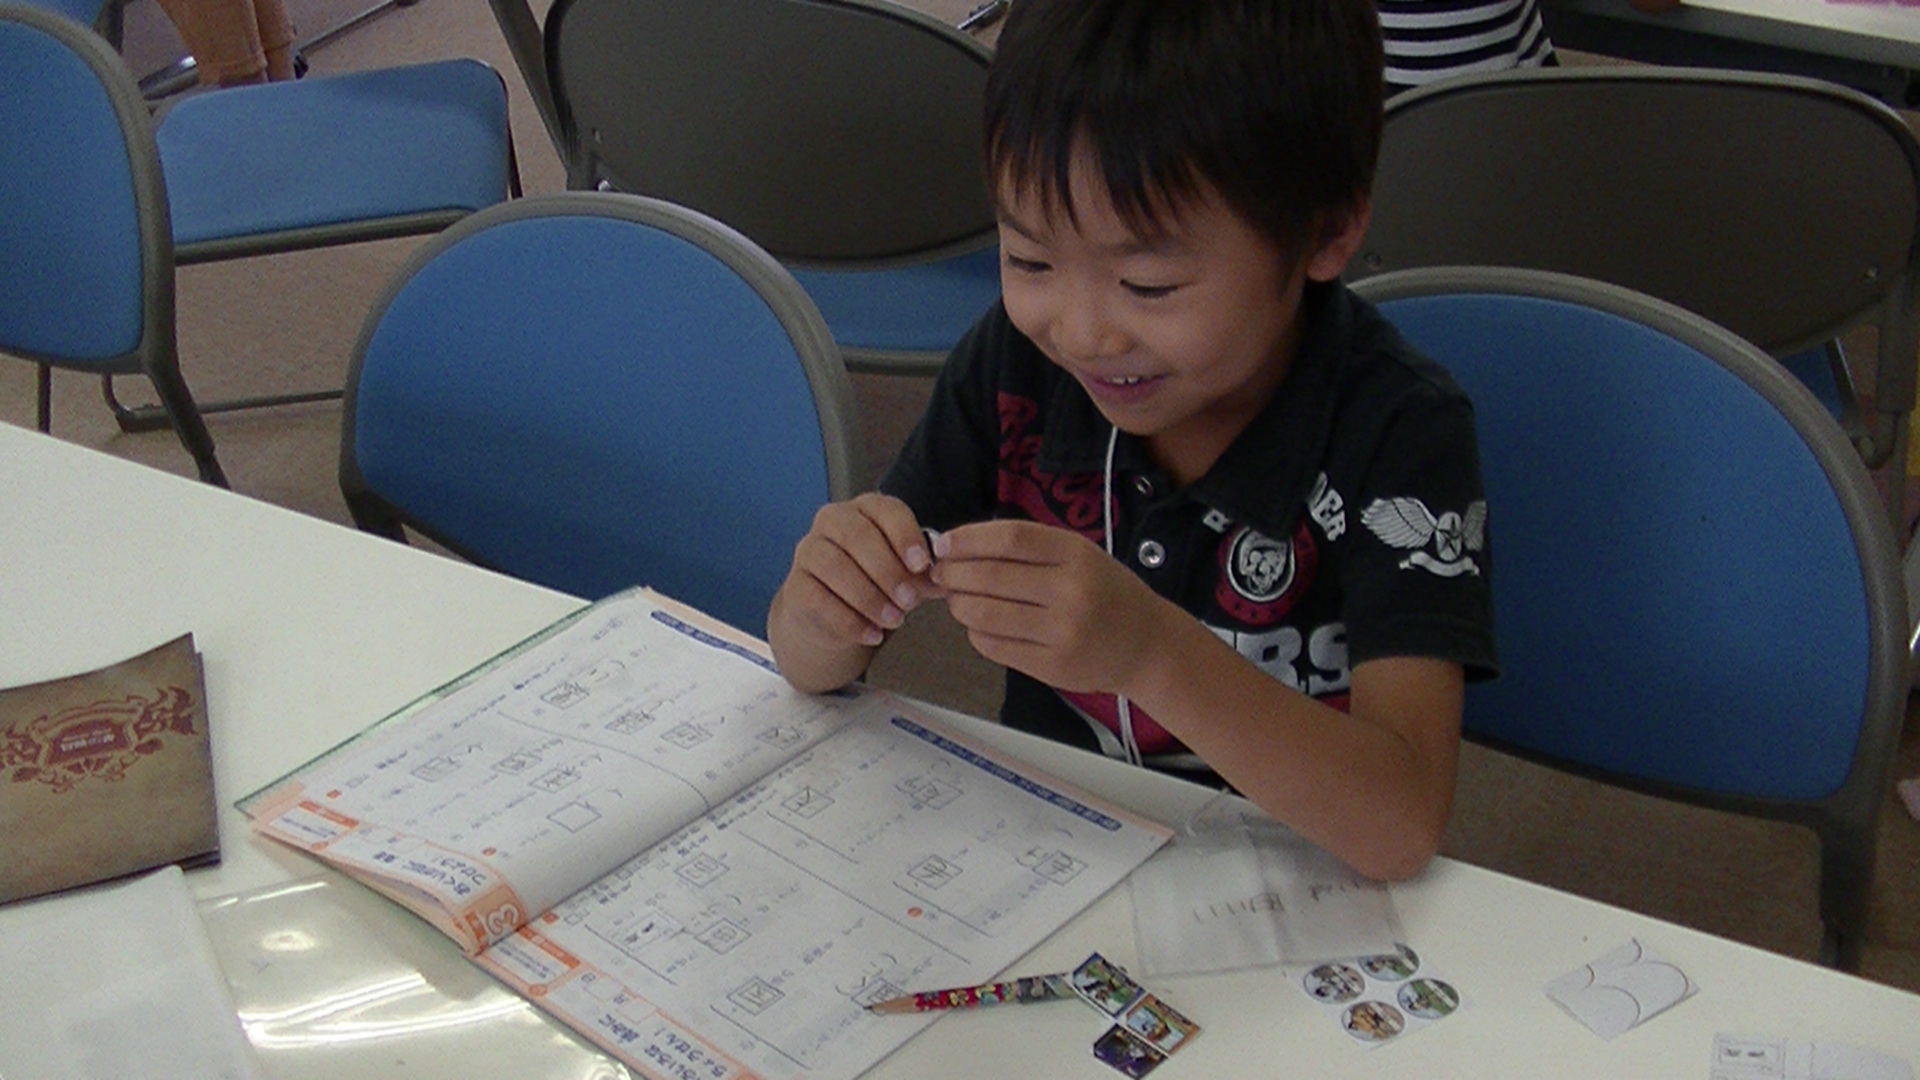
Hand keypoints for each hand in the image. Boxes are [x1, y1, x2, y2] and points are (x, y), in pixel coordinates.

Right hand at [773, 493, 939, 651]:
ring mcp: (809, 551)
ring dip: (869, 597)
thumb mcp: (903, 574)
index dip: (905, 536)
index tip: (922, 564)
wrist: (831, 612)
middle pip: (858, 537)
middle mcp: (832, 522)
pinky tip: (872, 634)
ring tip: (894, 620)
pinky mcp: (795, 585)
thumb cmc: (873, 582)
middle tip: (910, 601)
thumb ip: (922, 575)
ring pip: (835, 566)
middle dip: (888, 571)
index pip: (886, 511)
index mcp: (865, 509)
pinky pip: (819, 599)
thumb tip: (944, 581)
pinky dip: (849, 621)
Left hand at [929, 520, 1173, 694]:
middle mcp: (1071, 591)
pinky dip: (976, 632)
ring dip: (959, 604)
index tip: (943, 544)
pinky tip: (981, 625)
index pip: (1009, 538)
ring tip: (958, 600)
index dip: (967, 539)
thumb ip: (1029, 549)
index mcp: (1077, 554)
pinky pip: (994, 646)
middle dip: (953, 574)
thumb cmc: (1105, 593)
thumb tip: (959, 547)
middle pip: (990, 576)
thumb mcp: (1080, 555)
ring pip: (984, 614)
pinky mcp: (1052, 666)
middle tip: (941, 574)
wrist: (1146, 645)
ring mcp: (1062, 632)